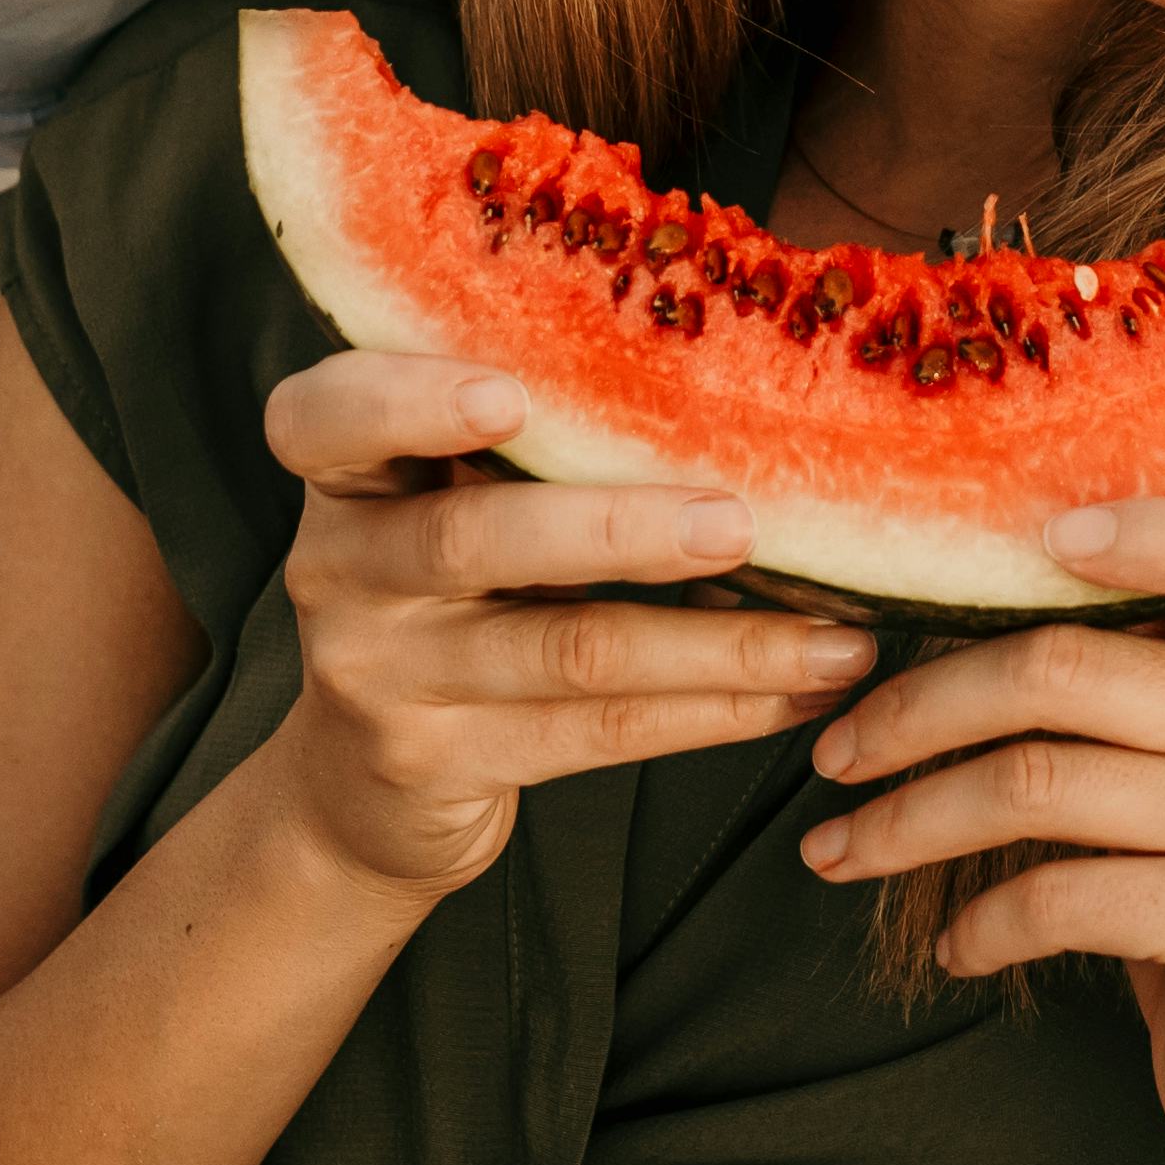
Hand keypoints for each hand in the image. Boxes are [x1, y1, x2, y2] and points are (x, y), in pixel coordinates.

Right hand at [264, 355, 882, 900]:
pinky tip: (798, 694)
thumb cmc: (444, 595)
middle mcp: (341, 569)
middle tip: (741, 522)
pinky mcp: (438, 764)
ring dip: (719, 644)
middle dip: (620, 529)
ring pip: (567, 651)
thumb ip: (532, 443)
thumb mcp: (443, 502)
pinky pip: (596, 733)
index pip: (326, 418)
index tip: (507, 394)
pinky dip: (713, 711)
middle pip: (471, 538)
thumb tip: (739, 372)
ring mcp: (382, 676)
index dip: (407, 400)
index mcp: (343, 475)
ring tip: (837, 640)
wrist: (357, 791)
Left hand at [802, 501, 1164, 1164]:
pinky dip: (982, 922)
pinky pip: (1062, 897)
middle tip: (835, 752)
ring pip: (1038, 783)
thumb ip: (1149, 680)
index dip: (1158, 526)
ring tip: (844, 850)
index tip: (1034, 535)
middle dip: (920, 710)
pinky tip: (956, 943)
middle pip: (1068, 667)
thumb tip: (953, 605)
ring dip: (910, 821)